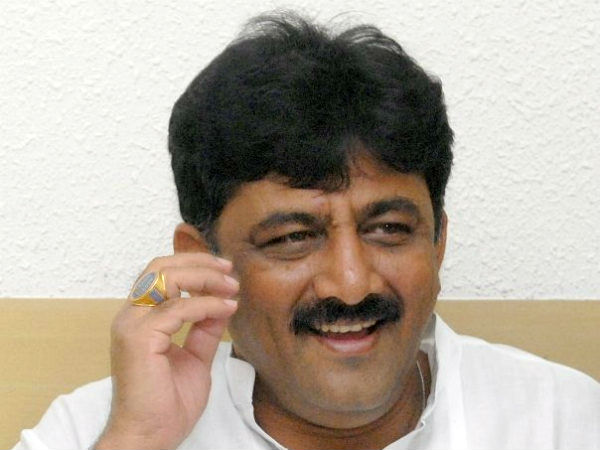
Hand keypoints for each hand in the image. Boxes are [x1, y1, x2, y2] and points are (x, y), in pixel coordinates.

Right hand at [95, 253, 238, 449]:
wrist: (150, 437)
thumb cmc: (167, 405)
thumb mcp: (196, 358)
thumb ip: (205, 329)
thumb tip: (223, 303)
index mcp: (139, 319)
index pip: (161, 274)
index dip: (194, 266)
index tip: (225, 273)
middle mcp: (131, 316)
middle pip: (160, 266)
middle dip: (199, 262)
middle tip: (228, 269)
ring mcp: (132, 325)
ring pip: (166, 278)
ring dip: (204, 277)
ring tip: (231, 287)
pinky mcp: (139, 338)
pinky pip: (178, 308)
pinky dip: (207, 304)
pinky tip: (227, 309)